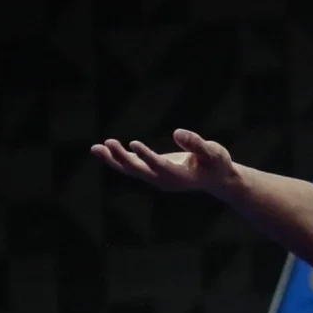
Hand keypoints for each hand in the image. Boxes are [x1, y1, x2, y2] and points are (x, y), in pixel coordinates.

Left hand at [91, 128, 242, 196]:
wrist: (215, 179)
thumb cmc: (217, 164)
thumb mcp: (214, 153)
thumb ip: (197, 144)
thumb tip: (178, 132)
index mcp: (180, 176)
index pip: (159, 166)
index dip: (146, 156)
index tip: (134, 143)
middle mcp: (163, 180)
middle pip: (138, 170)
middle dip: (122, 157)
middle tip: (108, 142)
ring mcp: (155, 177)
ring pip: (130, 169)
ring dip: (113, 159)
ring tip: (96, 147)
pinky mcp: (151, 172)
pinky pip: (129, 166)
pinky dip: (115, 158)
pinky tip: (101, 149)